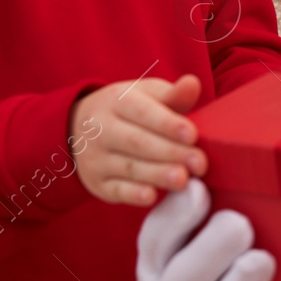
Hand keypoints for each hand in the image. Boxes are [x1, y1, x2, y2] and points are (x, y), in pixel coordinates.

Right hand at [73, 73, 207, 206]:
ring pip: (128, 167)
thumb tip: (192, 84)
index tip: (192, 135)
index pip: (143, 112)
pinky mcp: (98, 183)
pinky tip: (152, 196)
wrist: (81, 128)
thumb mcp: (148, 95)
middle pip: (137, 142)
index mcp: (117, 101)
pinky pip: (115, 190)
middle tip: (199, 163)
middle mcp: (102, 129)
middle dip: (170, 152)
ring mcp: (96, 158)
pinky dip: (133, 194)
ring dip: (157, 174)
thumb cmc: (131, 110)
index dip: (167, 124)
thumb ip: (173, 95)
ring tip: (183, 179)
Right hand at [136, 179, 280, 280]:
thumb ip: (197, 215)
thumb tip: (215, 171)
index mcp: (158, 268)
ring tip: (261, 260)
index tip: (198, 189)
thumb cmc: (207, 277)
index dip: (173, 217)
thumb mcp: (186, 249)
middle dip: (208, 252)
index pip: (154, 242)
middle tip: (238, 224)